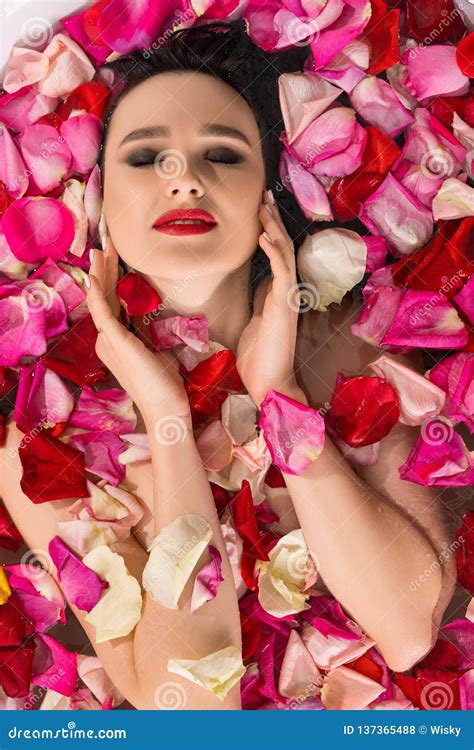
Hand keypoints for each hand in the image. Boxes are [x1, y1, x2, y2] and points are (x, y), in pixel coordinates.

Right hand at [86, 236, 190, 418]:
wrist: (166, 409)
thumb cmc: (165, 385)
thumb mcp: (155, 349)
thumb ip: (147, 331)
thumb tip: (148, 314)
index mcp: (115, 341)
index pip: (111, 303)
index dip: (111, 280)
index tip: (115, 260)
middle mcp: (106, 340)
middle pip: (104, 297)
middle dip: (104, 269)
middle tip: (104, 244)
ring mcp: (108, 341)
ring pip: (100, 300)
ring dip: (99, 273)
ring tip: (99, 250)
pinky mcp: (116, 342)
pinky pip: (102, 312)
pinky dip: (97, 292)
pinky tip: (94, 274)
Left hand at [236, 190, 305, 408]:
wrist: (269, 383)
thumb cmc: (259, 358)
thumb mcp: (254, 321)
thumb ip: (257, 302)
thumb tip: (254, 285)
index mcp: (277, 294)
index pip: (276, 254)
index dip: (269, 231)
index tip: (259, 210)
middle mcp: (286, 291)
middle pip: (282, 247)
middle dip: (272, 220)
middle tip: (264, 196)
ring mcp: (288, 297)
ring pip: (284, 254)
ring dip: (274, 229)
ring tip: (264, 206)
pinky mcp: (285, 305)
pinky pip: (282, 272)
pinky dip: (274, 252)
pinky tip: (263, 235)